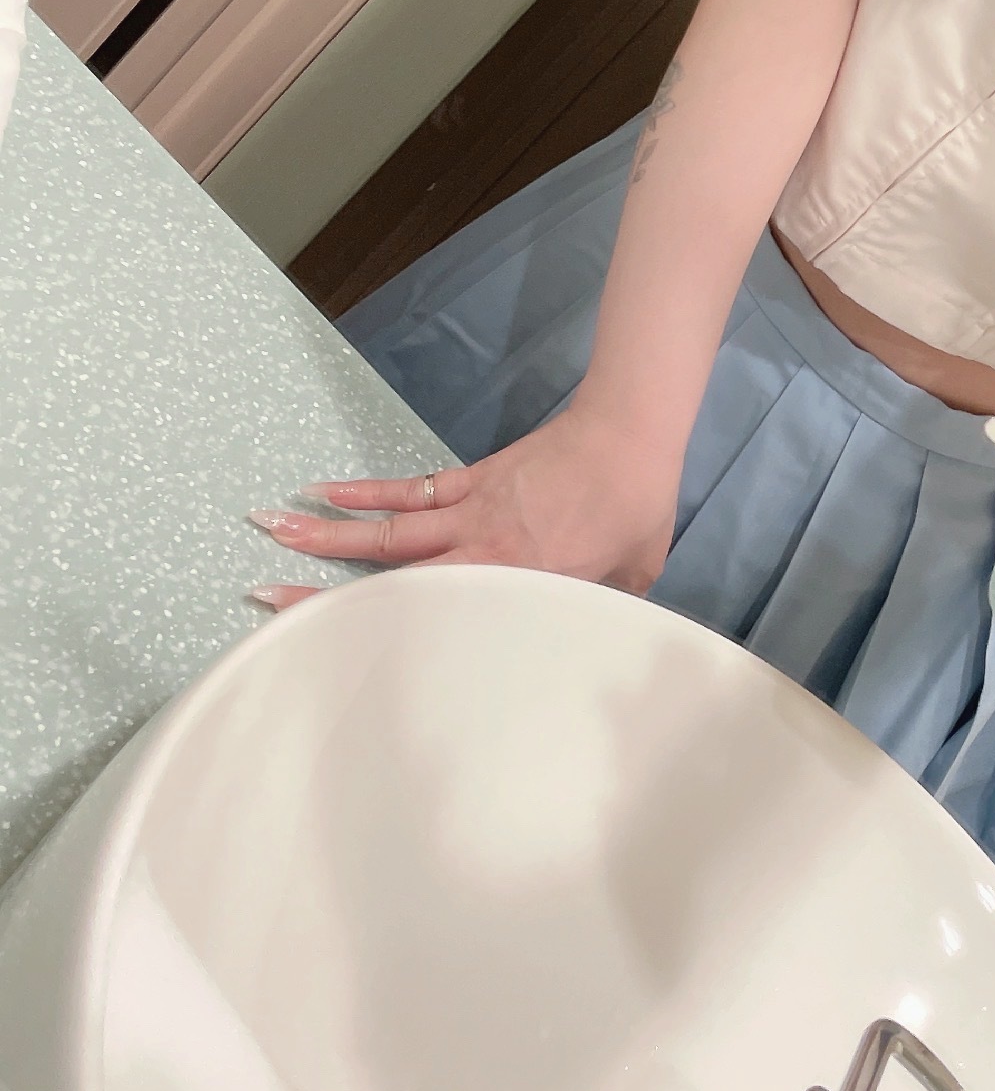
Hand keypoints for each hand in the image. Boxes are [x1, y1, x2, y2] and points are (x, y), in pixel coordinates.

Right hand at [248, 403, 678, 610]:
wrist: (630, 432)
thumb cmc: (634, 509)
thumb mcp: (627, 580)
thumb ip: (595, 610)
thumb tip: (588, 632)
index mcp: (517, 580)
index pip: (441, 617)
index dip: (391, 638)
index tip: (346, 658)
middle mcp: (481, 549)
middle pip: (392, 576)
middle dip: (326, 591)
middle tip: (264, 600)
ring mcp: (471, 510)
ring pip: (387, 530)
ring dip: (325, 531)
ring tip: (269, 530)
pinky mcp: (473, 479)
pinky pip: (411, 491)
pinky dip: (367, 491)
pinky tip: (325, 491)